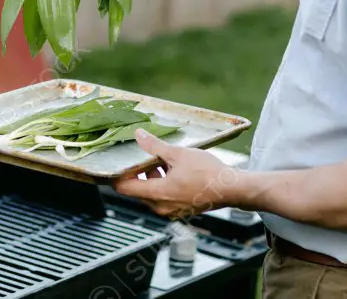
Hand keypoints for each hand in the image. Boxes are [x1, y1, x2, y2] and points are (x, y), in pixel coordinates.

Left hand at [112, 129, 240, 218]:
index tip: (113, 164)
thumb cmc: (208, 173)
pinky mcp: (181, 210)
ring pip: (150, 193)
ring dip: (151, 177)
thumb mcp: (178, 154)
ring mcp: (171, 211)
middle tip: (142, 156)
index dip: (115, 176)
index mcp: (158, 194)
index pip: (124, 188)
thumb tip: (139, 136)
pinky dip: (162, 184)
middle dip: (136, 173)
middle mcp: (161, 207)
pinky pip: (163, 198)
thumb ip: (155, 146)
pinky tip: (173, 169)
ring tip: (161, 160)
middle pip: (136, 191)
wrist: (232, 189)